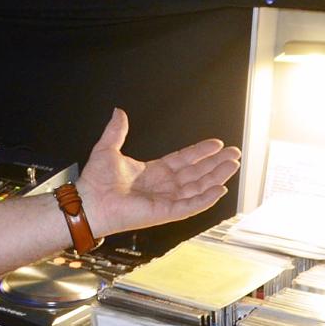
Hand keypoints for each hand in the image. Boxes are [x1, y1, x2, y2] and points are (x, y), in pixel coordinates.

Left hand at [74, 108, 239, 238]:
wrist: (90, 201)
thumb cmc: (95, 181)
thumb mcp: (108, 149)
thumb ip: (117, 131)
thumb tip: (119, 112)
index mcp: (153, 172)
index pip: (184, 160)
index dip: (201, 152)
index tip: (216, 144)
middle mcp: (163, 186)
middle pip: (197, 173)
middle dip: (216, 164)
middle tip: (235, 154)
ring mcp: (166, 200)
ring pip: (198, 188)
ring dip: (217, 177)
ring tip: (233, 165)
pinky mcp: (165, 213)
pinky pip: (190, 206)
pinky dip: (206, 199)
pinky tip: (220, 189)